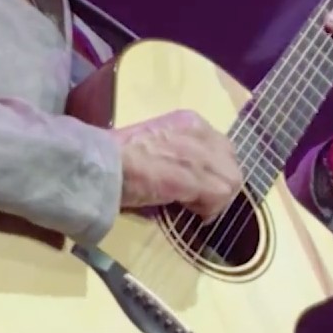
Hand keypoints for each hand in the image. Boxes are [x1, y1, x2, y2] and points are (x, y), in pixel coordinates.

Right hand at [113, 110, 243, 219]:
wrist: (101, 164)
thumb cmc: (116, 156)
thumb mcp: (155, 142)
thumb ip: (176, 151)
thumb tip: (188, 176)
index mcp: (188, 120)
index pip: (221, 147)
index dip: (214, 170)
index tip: (199, 186)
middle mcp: (199, 131)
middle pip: (231, 163)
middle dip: (220, 185)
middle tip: (200, 201)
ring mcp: (199, 154)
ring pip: (231, 181)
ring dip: (216, 200)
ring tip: (193, 207)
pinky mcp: (194, 177)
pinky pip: (220, 196)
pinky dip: (209, 209)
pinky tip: (190, 212)